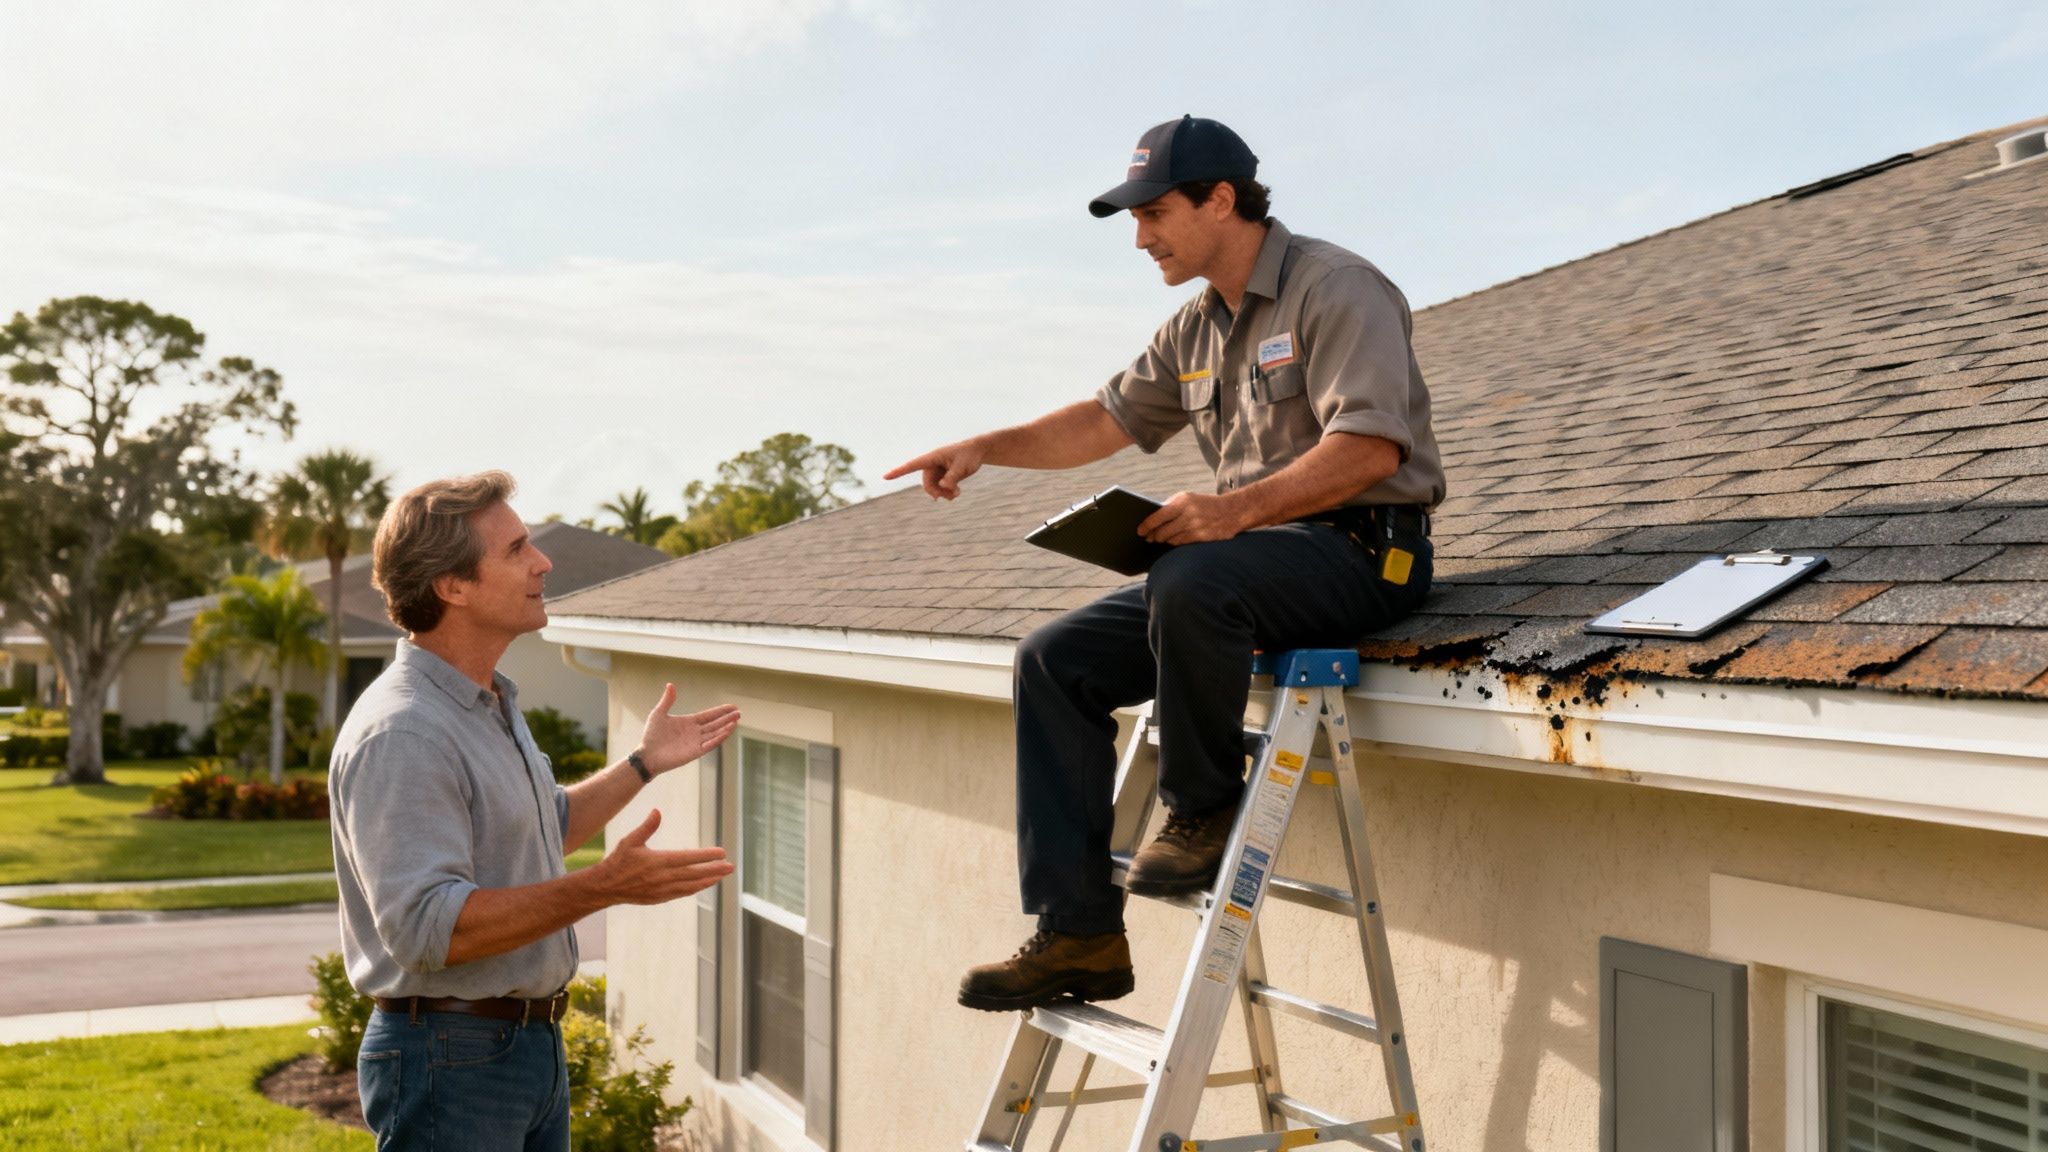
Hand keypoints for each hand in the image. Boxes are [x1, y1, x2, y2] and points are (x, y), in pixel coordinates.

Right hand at [597, 809, 732, 904]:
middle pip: (694, 874)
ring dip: (708, 880)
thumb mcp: (630, 840)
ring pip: (691, 886)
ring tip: (722, 875)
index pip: (688, 858)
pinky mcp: (660, 898)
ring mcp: (662, 890)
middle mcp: (663, 877)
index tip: (722, 852)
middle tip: (731, 866)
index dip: (707, 856)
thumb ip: (646, 827)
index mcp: (658, 861)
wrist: (605, 887)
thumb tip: (657, 811)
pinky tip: (704, 884)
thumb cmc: (618, 860)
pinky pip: (683, 893)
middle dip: (714, 870)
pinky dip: (695, 888)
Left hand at [637, 684, 739, 773]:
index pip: (709, 715)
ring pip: (714, 734)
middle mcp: (695, 732)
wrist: (647, 754)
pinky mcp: (694, 752)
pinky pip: (709, 744)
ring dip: (725, 728)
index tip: (732, 706)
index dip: (720, 711)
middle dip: (727, 718)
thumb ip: (667, 700)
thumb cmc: (651, 735)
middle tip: (739, 713)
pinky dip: (718, 738)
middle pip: (715, 724)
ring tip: (736, 721)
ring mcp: (695, 742)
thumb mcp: (659, 713)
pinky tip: (726, 732)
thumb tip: (671, 684)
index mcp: (689, 722)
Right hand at [883, 438, 985, 499]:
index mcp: (933, 457)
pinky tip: (957, 493)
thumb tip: (943, 488)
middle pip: (927, 483)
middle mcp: (932, 464)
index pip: (912, 465)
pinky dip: (947, 492)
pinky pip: (940, 487)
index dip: (899, 472)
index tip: (885, 477)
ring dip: (943, 494)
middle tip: (952, 497)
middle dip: (937, 492)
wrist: (978, 451)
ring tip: (958, 495)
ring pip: (933, 487)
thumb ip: (953, 477)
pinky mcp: (943, 475)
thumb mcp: (963, 467)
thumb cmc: (969, 455)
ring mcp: (937, 470)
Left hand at [1138, 491, 1247, 544]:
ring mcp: (1196, 527)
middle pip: (1163, 531)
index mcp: (1182, 501)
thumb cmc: (1205, 504)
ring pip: (1171, 539)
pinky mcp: (1201, 537)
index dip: (1147, 525)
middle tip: (1149, 537)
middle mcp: (1188, 514)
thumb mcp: (1188, 499)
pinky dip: (1175, 542)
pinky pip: (1181, 543)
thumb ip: (1170, 506)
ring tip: (1160, 538)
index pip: (1158, 515)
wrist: (1232, 511)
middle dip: (1154, 535)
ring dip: (1164, 540)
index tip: (1139, 531)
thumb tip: (1152, 520)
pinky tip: (1173, 540)